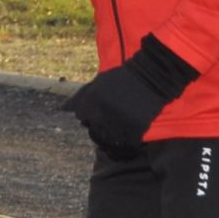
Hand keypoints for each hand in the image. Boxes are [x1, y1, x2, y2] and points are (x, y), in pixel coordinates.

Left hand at [62, 34, 198, 148]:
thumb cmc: (123, 78)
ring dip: (113, 137)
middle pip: (95, 130)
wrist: (150, 76)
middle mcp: (103, 112)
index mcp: (93, 100)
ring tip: (118, 133)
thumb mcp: (99, 82)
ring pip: (110, 139)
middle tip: (107, 127)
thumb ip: (86, 96)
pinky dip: (129, 140)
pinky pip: (129, 141)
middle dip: (99, 129)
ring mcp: (120, 121)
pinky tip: (131, 135)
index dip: (88, 117)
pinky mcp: (136, 127)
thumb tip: (68, 108)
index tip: (94, 117)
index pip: (82, 116)